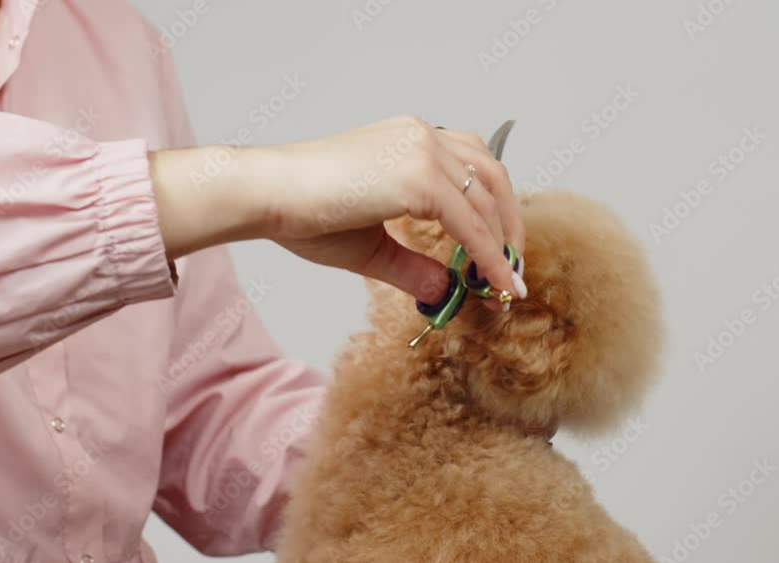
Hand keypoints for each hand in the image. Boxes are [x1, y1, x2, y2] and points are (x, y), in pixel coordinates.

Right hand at [151, 115, 524, 305]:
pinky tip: (493, 281)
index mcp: (410, 140)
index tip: (499, 252)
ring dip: (502, 243)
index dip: (493, 213)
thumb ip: (411, 264)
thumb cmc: (302, 212)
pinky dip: (487, 255)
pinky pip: (469, 223)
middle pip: (492, 178)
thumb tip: (445, 290)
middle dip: (509, 227)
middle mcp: (421, 136)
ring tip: (504, 280)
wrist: (267, 195)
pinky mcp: (418, 176)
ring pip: (488, 198)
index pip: (472, 169)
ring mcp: (422, 151)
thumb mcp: (370, 245)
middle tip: (511, 269)